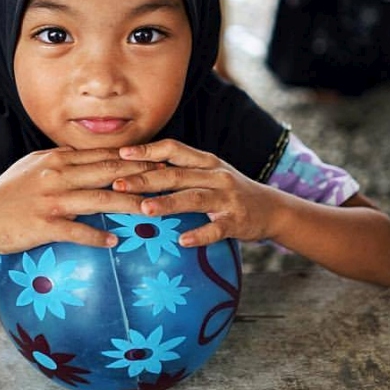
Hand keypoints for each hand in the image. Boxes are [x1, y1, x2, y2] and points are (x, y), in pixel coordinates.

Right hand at [0, 147, 162, 255]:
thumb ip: (62, 162)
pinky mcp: (44, 224)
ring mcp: (51, 199)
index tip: (159, 159)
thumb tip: (90, 160)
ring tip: (152, 210)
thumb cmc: (7, 194)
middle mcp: (57, 174)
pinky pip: (76, 231)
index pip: (103, 155)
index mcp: (57, 159)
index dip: (133, 158)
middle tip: (168, 179)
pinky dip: (96, 237)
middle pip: (108, 173)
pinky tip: (115, 243)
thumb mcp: (33, 166)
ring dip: (128, 205)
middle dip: (141, 175)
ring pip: (99, 200)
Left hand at [113, 139, 279, 247]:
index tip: (121, 153)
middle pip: (176, 174)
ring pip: (194, 198)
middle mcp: (215, 175)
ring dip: (168, 203)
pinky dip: (199, 234)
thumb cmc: (229, 191)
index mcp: (205, 161)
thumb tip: (139, 170)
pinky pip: (216, 228)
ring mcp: (227, 198)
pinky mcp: (237, 221)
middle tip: (118, 184)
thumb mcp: (208, 173)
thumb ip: (181, 170)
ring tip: (144, 209)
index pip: (173, 148)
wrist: (272, 209)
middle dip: (145, 179)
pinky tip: (182, 241)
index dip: (147, 150)